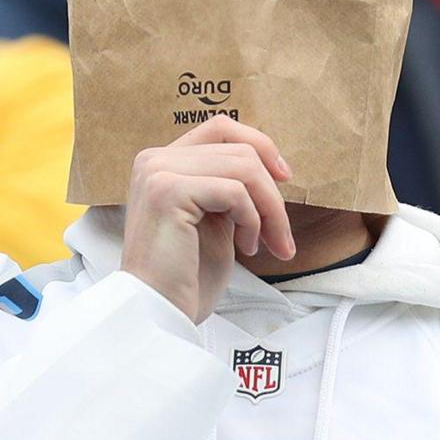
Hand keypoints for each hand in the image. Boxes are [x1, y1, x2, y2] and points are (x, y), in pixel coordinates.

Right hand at [118, 118, 295, 323]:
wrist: (159, 311)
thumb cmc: (186, 274)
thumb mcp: (213, 218)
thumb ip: (227, 186)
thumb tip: (271, 165)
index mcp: (162, 162)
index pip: (220, 128)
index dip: (260, 145)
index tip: (285, 178)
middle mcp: (154, 160)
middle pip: (240, 149)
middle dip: (272, 193)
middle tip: (280, 236)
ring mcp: (158, 173)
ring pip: (244, 168)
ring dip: (269, 210)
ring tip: (267, 244)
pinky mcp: (167, 192)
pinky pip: (235, 191)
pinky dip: (253, 221)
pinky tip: (246, 248)